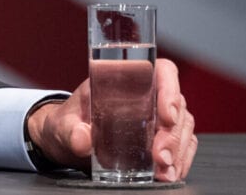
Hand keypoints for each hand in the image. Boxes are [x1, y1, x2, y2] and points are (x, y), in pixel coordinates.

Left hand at [28, 59, 197, 181]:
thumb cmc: (67, 123)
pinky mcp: (159, 138)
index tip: (167, 116)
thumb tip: (82, 139)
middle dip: (172, 134)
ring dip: (178, 151)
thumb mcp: (63, 125)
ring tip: (164, 171)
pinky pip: (183, 146)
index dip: (170, 88)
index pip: (161, 71)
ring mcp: (155, 117)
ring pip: (183, 127)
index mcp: (125, 80)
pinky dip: (180, 161)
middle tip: (160, 157)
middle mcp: (146, 95)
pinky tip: (169, 174)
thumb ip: (70, 131)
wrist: (65, 140)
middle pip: (176, 106)